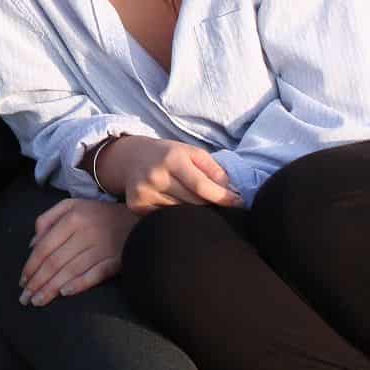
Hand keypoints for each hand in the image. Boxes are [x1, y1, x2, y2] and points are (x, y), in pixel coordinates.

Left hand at [19, 198, 138, 306]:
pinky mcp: (117, 260)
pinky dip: (80, 284)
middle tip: (25, 298)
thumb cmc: (98, 214)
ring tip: (38, 301)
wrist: (138, 217)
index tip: (22, 281)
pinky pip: (96, 274)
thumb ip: (47, 220)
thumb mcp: (71, 206)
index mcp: (72, 217)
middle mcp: (86, 232)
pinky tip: (65, 293)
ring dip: (52, 288)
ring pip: (71, 271)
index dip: (31, 266)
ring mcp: (102, 247)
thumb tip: (32, 245)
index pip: (45, 246)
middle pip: (56, 261)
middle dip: (38, 282)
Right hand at [98, 136, 241, 212]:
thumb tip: (230, 190)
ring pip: (181, 213)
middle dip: (210, 205)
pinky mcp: (136, 206)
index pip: (201, 185)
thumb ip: (213, 168)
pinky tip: (175, 206)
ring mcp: (144, 193)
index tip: (239, 203)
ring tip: (194, 204)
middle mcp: (155, 176)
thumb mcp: (191, 152)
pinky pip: (165, 218)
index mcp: (171, 159)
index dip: (222, 197)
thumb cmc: (168, 155)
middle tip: (217, 203)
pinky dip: (175, 217)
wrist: (131, 158)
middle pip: (194, 203)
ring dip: (194, 212)